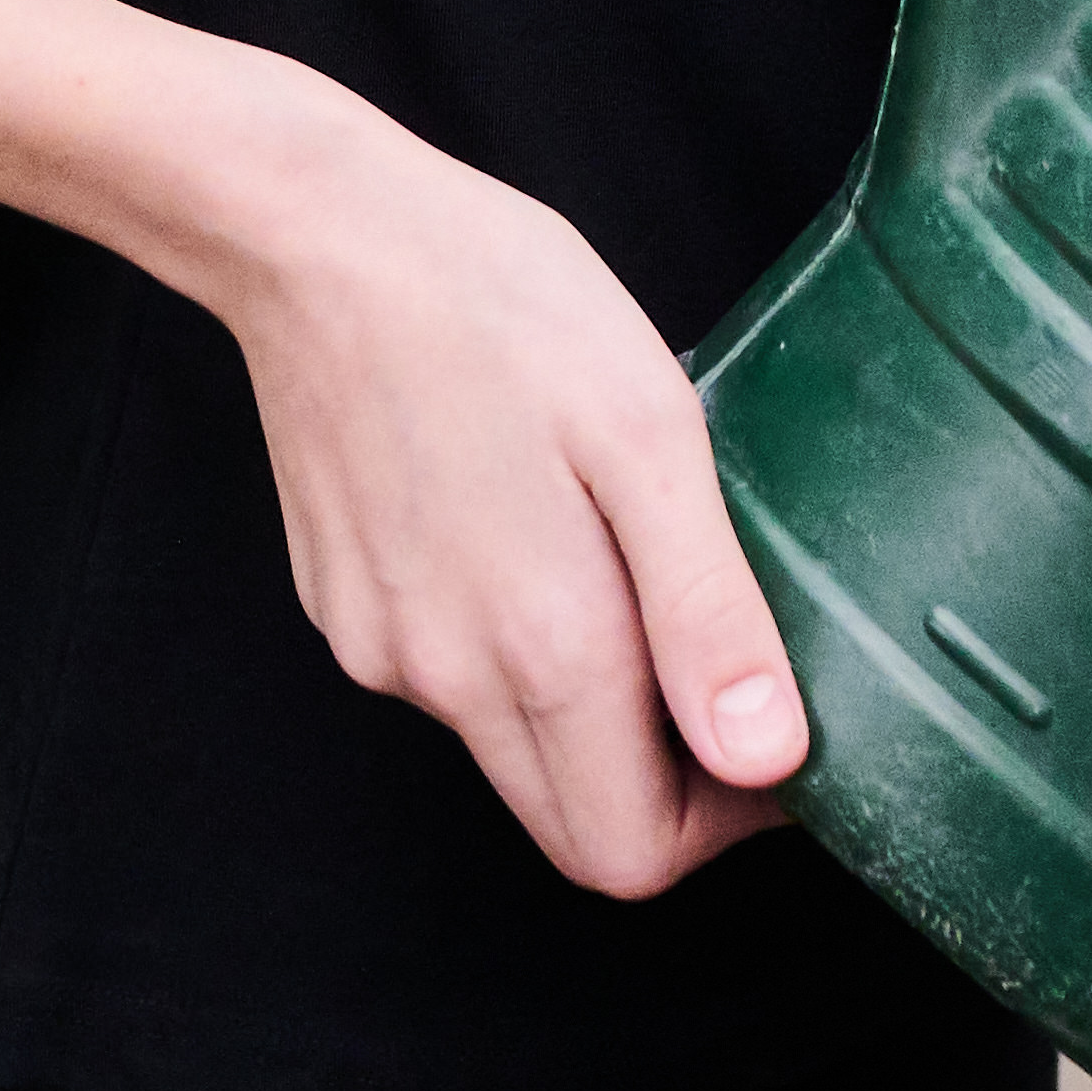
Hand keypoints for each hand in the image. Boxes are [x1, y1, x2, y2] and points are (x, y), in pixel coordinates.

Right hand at [199, 93, 805, 900]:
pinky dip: (509, 646)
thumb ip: (708, 613)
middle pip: (573, 826)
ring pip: (512, 752)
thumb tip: (769, 759)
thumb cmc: (500, 306)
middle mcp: (447, 680)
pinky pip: (447, 680)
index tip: (769, 727)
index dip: (721, 823)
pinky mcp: (341, 609)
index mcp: (543, 647)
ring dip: (587, 705)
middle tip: (716, 658)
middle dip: (661, 784)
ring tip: (621, 554)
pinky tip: (529, 524)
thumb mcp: (649, 435)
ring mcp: (381, 650)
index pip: (636, 855)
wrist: (322, 234)